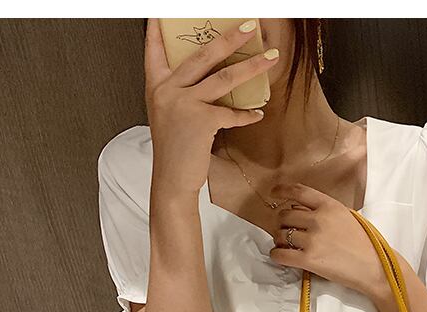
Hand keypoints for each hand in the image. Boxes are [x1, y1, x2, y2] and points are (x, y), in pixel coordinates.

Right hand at [143, 18, 280, 193]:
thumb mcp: (168, 114)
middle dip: (230, 37)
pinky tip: (257, 113)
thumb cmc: (173, 149)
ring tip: (270, 57)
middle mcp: (167, 90)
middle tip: (250, 25)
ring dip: (251, 66)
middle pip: (202, 54)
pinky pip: (231, 112)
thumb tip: (208, 77)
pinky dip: (246, 114)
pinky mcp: (200, 121)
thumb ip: (180, 93)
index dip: (162, 28)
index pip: (156, 48)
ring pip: (223, 77)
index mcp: (156, 85)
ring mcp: (183, 104)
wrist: (171, 179)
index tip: (168, 12)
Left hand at [267, 182, 386, 296]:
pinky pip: (280, 255)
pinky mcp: (308, 260)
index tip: (274, 193)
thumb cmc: (366, 244)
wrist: (375, 268)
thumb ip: (326, 211)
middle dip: (282, 223)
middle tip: (286, 231)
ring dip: (280, 240)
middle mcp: (319, 219)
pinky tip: (280, 256)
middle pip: (284, 215)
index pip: (299, 191)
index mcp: (330, 206)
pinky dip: (276, 255)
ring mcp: (313, 239)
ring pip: (280, 235)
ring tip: (286, 246)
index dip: (282, 190)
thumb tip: (303, 211)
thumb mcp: (347, 217)